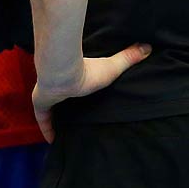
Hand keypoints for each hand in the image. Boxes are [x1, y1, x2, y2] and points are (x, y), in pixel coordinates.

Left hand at [30, 44, 151, 140]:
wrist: (63, 72)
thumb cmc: (87, 70)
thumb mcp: (112, 67)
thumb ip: (128, 57)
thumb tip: (148, 46)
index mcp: (72, 75)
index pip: (73, 84)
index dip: (75, 91)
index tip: (80, 96)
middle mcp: (57, 84)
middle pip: (60, 98)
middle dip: (64, 107)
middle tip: (72, 119)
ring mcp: (46, 94)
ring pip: (49, 108)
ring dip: (55, 119)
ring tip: (64, 132)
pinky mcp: (40, 103)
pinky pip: (43, 120)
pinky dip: (48, 130)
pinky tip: (53, 141)